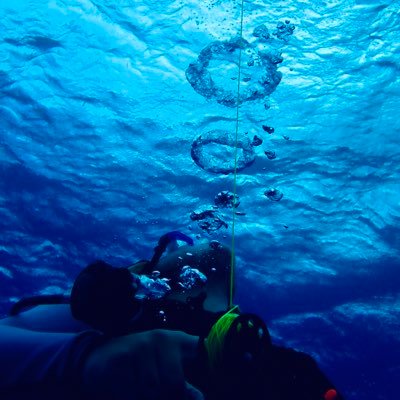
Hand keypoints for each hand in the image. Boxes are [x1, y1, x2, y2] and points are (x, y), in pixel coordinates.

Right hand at [82, 329, 203, 399]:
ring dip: (146, 397)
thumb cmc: (138, 366)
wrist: (98, 357)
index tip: (201, 391)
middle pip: (174, 383)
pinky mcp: (122, 356)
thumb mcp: (162, 370)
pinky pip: (132, 390)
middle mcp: (161, 339)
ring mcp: (141, 346)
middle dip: (167, 397)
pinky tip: (124, 388)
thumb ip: (181, 385)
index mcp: (176, 341)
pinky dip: (129, 396)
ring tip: (139, 391)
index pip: (201, 349)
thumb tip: (199, 398)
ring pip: (153, 389)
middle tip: (155, 395)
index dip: (211, 363)